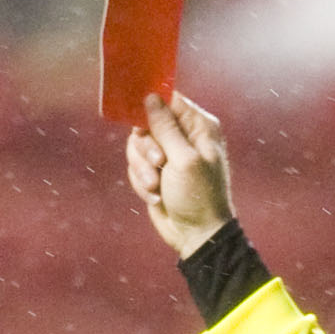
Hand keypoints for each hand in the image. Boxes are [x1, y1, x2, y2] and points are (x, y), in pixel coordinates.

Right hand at [127, 92, 235, 255]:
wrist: (197, 236)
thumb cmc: (198, 197)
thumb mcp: (184, 159)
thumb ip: (166, 127)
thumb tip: (151, 97)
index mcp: (199, 127)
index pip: (168, 100)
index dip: (150, 109)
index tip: (142, 126)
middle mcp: (183, 137)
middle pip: (146, 122)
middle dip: (145, 146)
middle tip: (157, 162)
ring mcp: (168, 155)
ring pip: (137, 146)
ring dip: (142, 168)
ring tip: (156, 185)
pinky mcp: (155, 173)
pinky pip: (135, 167)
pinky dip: (141, 183)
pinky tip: (156, 196)